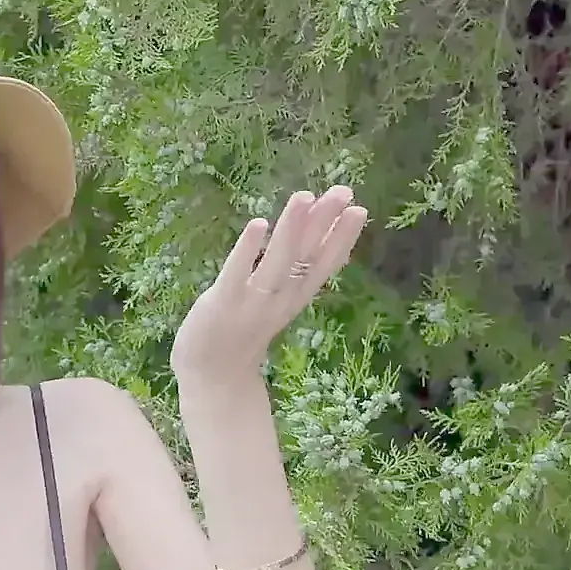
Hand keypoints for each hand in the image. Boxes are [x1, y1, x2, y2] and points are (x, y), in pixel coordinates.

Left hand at [171, 186, 367, 379]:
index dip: (342, 238)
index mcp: (292, 298)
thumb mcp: (272, 304)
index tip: (359, 209)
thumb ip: (286, 276)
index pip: (322, 265)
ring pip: (277, 262)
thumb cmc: (240, 334)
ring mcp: (252, 302)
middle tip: (344, 191)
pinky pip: (237, 273)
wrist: (211, 378)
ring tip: (304, 196)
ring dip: (292, 229)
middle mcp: (279, 300)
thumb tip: (302, 241)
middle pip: (306, 257)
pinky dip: (248, 250)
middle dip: (324, 223)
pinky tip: (259, 223)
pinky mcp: (223, 303)